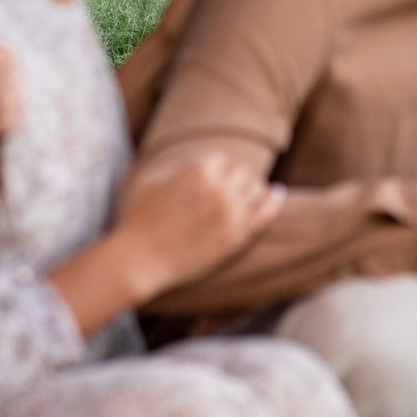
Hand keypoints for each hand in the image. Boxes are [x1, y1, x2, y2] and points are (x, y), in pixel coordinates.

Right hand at [111, 155, 286, 295]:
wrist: (140, 258)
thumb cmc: (138, 217)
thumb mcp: (151, 177)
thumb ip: (179, 163)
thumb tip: (201, 157)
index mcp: (200, 170)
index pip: (224, 160)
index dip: (219, 170)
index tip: (213, 178)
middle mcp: (220, 188)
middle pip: (242, 173)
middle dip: (235, 179)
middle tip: (227, 189)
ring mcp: (232, 214)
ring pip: (256, 190)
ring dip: (252, 189)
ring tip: (248, 193)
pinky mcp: (237, 237)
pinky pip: (266, 214)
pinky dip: (275, 201)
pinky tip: (278, 194)